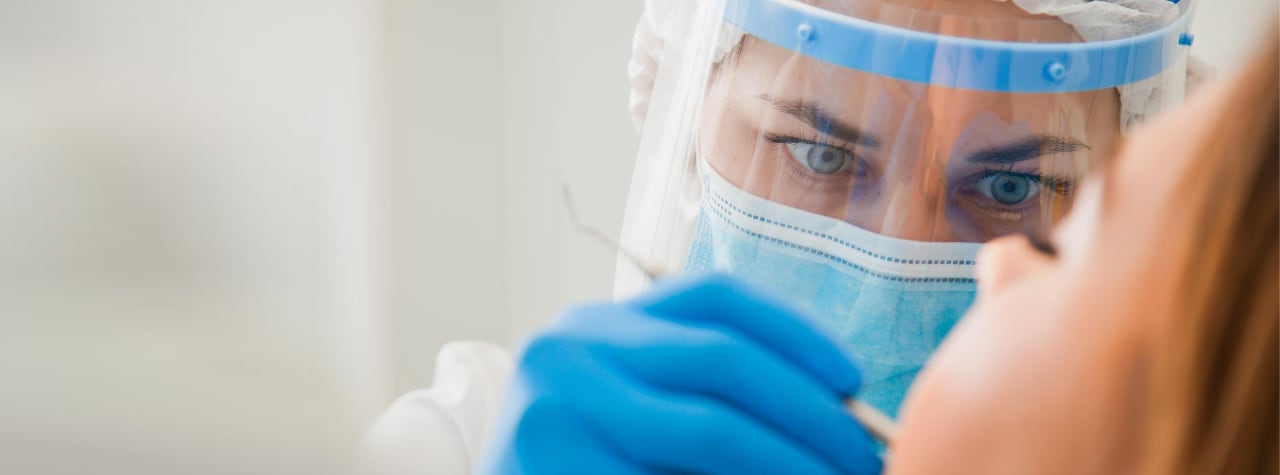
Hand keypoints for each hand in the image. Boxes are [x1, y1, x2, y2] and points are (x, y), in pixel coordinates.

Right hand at [481, 274, 881, 473]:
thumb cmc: (583, 470)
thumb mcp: (632, 414)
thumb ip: (708, 400)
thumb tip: (835, 421)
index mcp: (598, 324)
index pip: (714, 298)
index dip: (797, 332)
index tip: (853, 379)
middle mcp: (569, 350)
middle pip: (721, 358)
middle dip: (812, 414)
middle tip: (862, 459)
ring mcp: (555, 416)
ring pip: (709, 433)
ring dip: (791, 465)